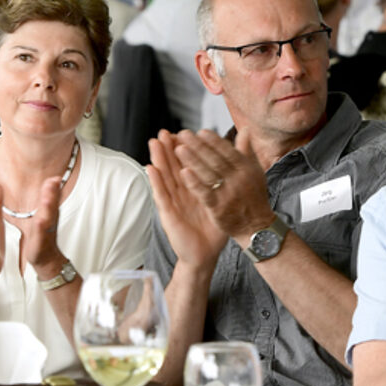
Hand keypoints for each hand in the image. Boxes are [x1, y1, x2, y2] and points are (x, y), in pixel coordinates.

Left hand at [11, 174, 66, 272]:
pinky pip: (40, 233)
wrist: (46, 257)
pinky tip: (40, 220)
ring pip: (47, 217)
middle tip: (54, 180)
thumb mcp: (46, 212)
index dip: (54, 186)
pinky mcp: (40, 241)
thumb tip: (54, 178)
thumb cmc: (43, 234)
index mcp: (50, 211)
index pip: (54, 196)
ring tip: (47, 198)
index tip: (55, 176)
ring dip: (48, 208)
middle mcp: (50, 219)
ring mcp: (46, 230)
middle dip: (53, 193)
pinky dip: (40, 226)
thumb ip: (50, 196)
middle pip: (52, 204)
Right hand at [146, 130, 225, 270]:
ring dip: (158, 159)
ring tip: (154, 142)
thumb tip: (234, 169)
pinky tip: (150, 168)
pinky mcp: (167, 214)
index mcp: (193, 189)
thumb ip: (226, 182)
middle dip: (168, 149)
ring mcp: (172, 203)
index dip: (184, 148)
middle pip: (172, 167)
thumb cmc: (212, 228)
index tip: (182, 131)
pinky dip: (155, 182)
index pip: (186, 164)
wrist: (205, 254)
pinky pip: (161, 195)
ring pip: (164, 177)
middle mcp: (180, 193)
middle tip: (164, 131)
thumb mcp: (222, 201)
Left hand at [168, 130, 274, 240]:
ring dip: (193, 160)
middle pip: (216, 160)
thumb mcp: (255, 172)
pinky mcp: (219, 209)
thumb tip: (245, 130)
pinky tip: (183, 172)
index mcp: (247, 169)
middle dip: (199, 146)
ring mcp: (229, 195)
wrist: (257, 227)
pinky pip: (205, 193)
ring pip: (208, 174)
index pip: (228, 151)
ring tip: (178, 149)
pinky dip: (194, 182)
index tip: (201, 131)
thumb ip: (246, 152)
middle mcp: (239, 180)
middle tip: (183, 134)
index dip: (214, 141)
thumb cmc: (254, 197)